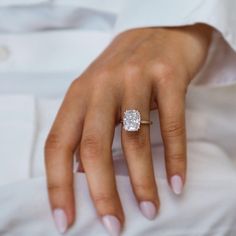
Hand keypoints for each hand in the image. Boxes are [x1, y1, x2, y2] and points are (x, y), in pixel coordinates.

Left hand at [45, 24, 211, 234]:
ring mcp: (135, 78)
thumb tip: (78, 172)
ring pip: (134, 138)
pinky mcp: (167, 76)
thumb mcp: (95, 95)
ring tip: (149, 207)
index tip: (65, 220)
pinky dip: (174, 156)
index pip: (58, 144)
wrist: (155, 34)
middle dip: (102, 192)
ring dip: (142, 180)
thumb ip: (85, 128)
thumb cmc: (122, 71)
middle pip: (94, 147)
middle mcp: (102, 85)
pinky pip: (171, 123)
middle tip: (113, 225)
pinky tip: (176, 181)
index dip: (57, 185)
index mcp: (79, 94)